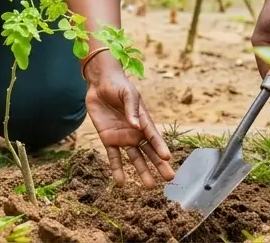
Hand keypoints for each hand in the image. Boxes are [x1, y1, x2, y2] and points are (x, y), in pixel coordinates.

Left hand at [83, 52, 173, 186]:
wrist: (100, 83)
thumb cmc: (119, 85)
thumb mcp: (128, 93)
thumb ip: (131, 109)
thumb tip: (135, 126)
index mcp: (143, 120)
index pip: (153, 137)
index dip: (160, 147)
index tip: (168, 158)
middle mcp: (136, 132)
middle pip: (149, 151)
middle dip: (159, 164)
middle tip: (169, 178)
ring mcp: (122, 137)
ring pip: (134, 158)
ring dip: (141, 171)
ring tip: (149, 186)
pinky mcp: (108, 139)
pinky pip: (113, 157)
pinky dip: (116, 169)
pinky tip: (120, 182)